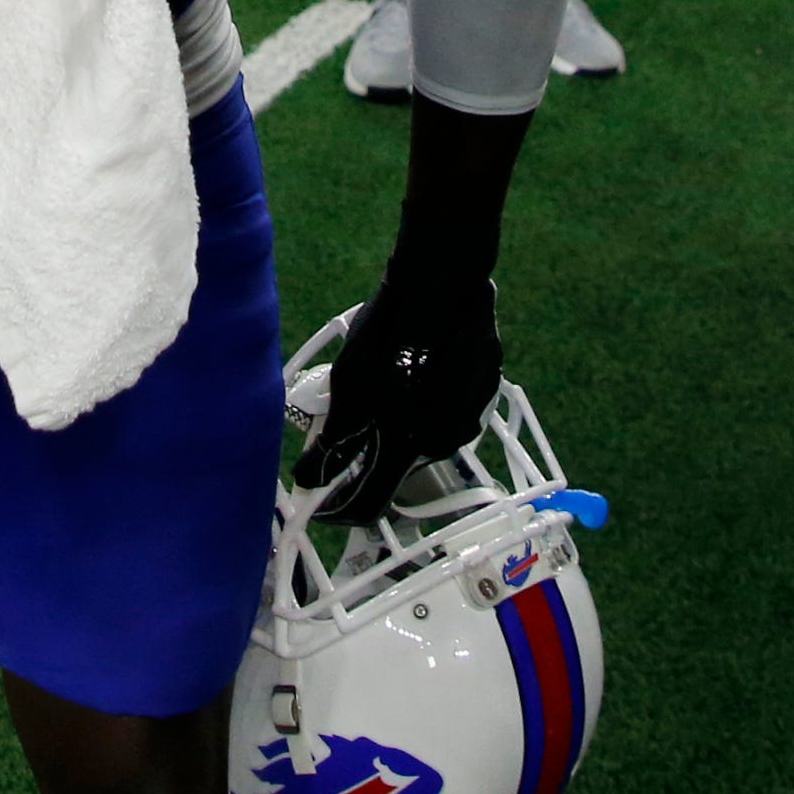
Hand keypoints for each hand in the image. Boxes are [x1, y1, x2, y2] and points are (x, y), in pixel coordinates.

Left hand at [297, 276, 502, 523]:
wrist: (443, 285)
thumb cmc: (390, 336)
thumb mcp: (347, 388)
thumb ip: (331, 442)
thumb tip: (307, 479)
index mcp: (408, 449)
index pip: (368, 506)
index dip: (338, 509)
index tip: (319, 500)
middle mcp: (445, 442)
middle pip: (398, 463)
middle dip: (372, 449)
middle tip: (351, 412)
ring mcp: (473, 413)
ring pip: (427, 430)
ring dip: (404, 418)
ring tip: (387, 376)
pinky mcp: (486, 386)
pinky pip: (451, 403)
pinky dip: (431, 395)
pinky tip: (418, 361)